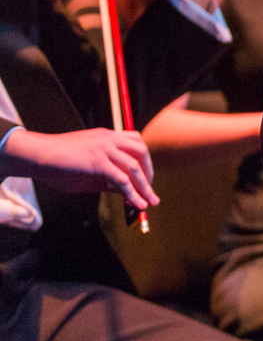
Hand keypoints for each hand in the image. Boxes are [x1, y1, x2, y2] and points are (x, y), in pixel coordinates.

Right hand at [1, 128, 157, 209]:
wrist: (36, 155)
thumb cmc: (57, 164)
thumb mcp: (86, 171)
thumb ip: (106, 178)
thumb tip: (125, 191)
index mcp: (107, 137)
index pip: (135, 144)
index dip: (144, 162)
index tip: (145, 179)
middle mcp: (109, 139)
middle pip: (141, 152)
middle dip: (149, 173)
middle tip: (149, 191)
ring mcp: (104, 149)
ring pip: (134, 166)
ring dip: (144, 186)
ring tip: (149, 202)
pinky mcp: (98, 162)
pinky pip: (121, 179)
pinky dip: (132, 193)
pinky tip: (137, 203)